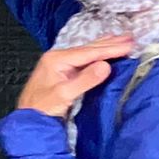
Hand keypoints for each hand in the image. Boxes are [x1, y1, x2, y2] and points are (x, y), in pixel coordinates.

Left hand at [16, 37, 135, 116]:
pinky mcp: (63, 72)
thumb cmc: (42, 109)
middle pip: (88, 48)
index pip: (88, 52)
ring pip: (87, 52)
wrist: (27, 120)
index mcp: (57, 59)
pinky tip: (103, 52)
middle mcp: (58, 57)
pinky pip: (84, 59)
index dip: (110, 49)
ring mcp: (60, 64)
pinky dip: (97, 54)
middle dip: (110, 43)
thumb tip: (106, 66)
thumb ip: (85, 80)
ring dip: (105, 46)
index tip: (128, 45)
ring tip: (121, 39)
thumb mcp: (64, 95)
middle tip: (130, 38)